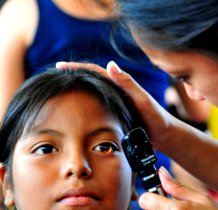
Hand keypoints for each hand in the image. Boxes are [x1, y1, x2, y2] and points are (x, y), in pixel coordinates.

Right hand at [56, 61, 176, 150]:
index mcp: (120, 85)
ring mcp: (114, 104)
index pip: (94, 71)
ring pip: (90, 96)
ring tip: (58, 94)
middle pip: (89, 81)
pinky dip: (83, 109)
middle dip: (72, 78)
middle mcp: (115, 92)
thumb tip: (110, 65)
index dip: (76, 68)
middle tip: (53, 78)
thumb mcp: (142, 100)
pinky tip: (73, 115)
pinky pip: (94, 110)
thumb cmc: (156, 118)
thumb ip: (128, 84)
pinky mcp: (114, 116)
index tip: (59, 66)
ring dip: (75, 93)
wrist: (165, 136)